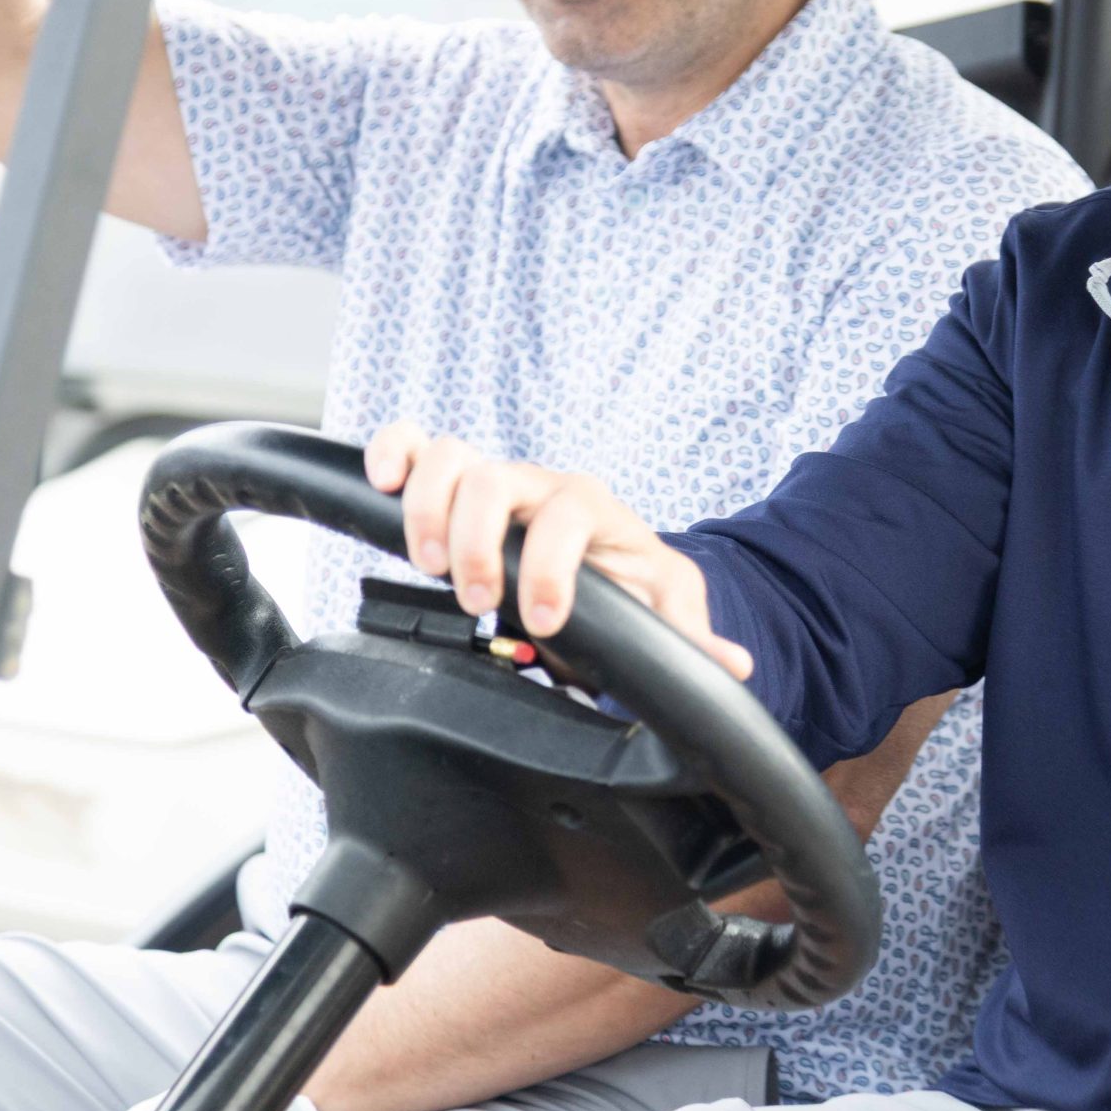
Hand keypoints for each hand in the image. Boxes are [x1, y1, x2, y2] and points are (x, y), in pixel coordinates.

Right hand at [364, 425, 752, 680]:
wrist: (604, 557)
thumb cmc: (631, 578)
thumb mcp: (668, 606)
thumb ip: (689, 635)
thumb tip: (729, 666)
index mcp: (593, 510)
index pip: (569, 516)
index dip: (551, 566)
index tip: (544, 621)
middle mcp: (539, 487)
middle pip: (495, 479)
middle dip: (477, 543)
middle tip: (476, 601)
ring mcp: (495, 480)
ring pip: (449, 456)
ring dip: (427, 508)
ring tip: (430, 564)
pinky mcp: (455, 483)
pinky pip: (414, 444)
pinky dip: (390, 454)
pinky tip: (381, 485)